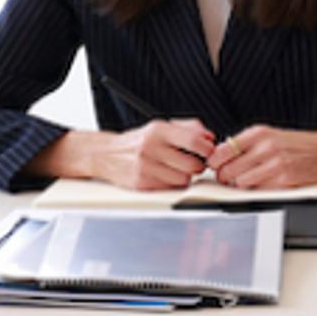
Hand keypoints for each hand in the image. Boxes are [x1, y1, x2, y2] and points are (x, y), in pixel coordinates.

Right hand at [89, 119, 214, 190]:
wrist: (106, 155)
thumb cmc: (138, 141)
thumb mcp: (161, 126)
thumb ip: (188, 128)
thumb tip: (210, 137)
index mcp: (158, 130)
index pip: (194, 141)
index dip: (208, 148)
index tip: (209, 151)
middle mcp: (151, 148)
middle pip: (192, 165)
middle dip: (198, 165)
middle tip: (194, 162)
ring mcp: (145, 168)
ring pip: (183, 180)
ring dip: (185, 176)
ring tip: (175, 168)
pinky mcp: (142, 185)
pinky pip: (170, 189)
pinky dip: (172, 184)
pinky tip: (164, 176)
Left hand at [207, 125, 316, 189]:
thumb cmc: (298, 145)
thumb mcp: (271, 135)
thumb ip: (248, 143)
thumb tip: (222, 155)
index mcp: (258, 133)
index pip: (223, 150)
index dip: (215, 162)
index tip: (215, 167)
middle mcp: (265, 146)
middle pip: (228, 169)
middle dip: (225, 177)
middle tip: (229, 178)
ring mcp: (274, 163)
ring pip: (240, 182)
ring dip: (241, 186)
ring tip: (249, 181)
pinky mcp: (283, 179)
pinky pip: (259, 191)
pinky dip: (258, 191)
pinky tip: (265, 184)